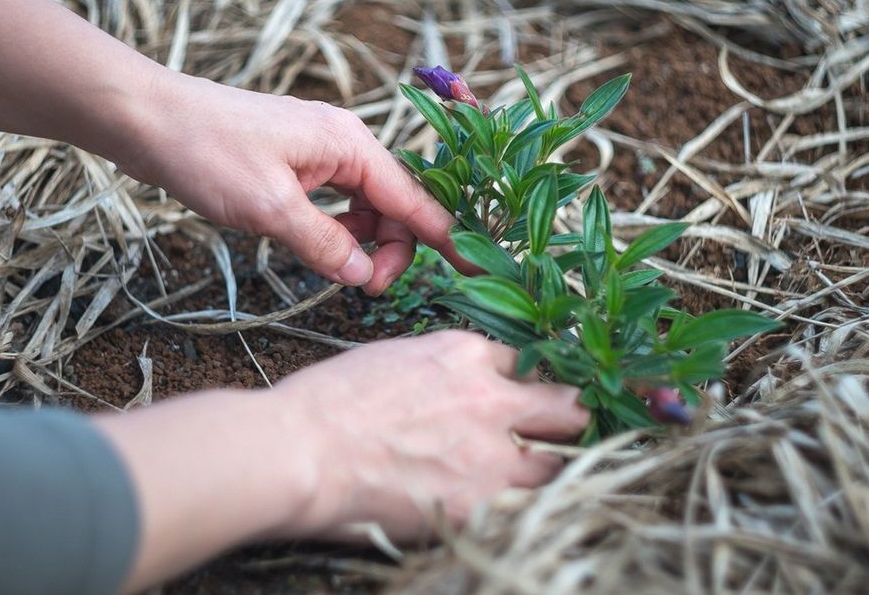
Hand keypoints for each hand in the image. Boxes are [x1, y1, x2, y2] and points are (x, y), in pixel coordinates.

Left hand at [116, 73, 461, 294]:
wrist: (148, 118)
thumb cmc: (207, 152)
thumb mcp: (270, 208)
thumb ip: (325, 244)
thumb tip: (365, 277)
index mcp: (351, 145)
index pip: (414, 199)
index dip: (445, 239)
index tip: (475, 271)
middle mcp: (345, 144)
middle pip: (393, 205)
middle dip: (390, 249)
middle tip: (365, 288)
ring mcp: (319, 151)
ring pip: (364, 205)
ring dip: (361, 241)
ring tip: (339, 271)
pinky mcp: (295, 163)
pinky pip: (336, 201)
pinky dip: (336, 228)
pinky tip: (318, 247)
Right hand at [273, 330, 589, 539]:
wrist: (300, 451)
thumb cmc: (328, 404)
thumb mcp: (395, 359)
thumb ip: (443, 371)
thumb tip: (462, 389)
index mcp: (465, 354)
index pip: (528, 362)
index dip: (530, 384)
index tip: (530, 400)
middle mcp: (490, 397)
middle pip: (566, 406)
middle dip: (567, 422)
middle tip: (562, 438)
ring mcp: (492, 453)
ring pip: (558, 464)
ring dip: (547, 473)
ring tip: (528, 483)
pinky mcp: (481, 502)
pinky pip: (524, 509)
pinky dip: (516, 512)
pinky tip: (501, 514)